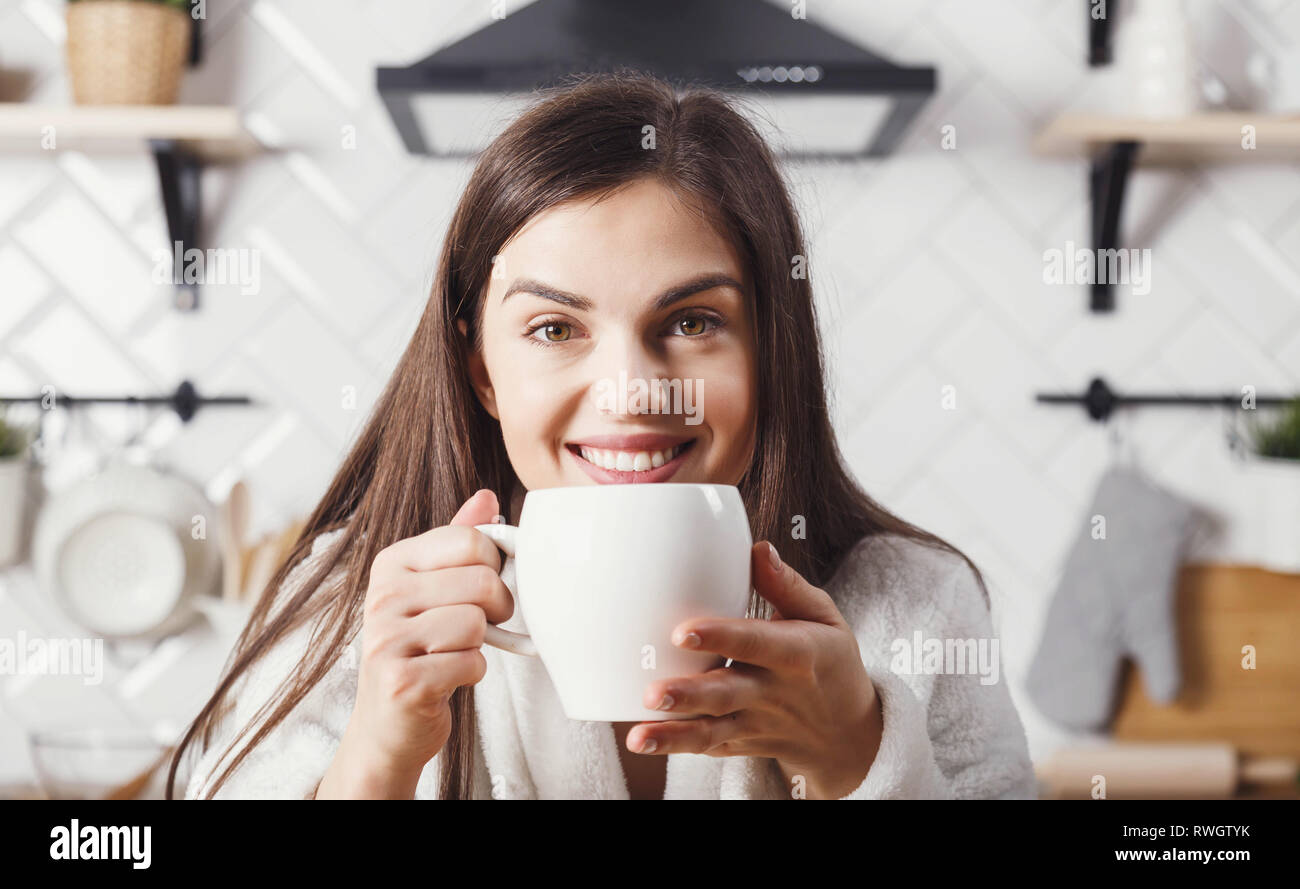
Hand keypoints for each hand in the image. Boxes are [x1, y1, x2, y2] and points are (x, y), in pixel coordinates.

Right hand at [316, 489, 513, 798]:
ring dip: (480, 645)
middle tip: (477, 627)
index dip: (494, 566)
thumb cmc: (418, 651)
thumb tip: (487, 497)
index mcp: (391, 563)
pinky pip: (472, 662)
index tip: (481, 588)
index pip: (470, 540)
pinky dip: (472, 674)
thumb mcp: (432, 589)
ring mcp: (386, 640)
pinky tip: (447, 677)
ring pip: (477, 623)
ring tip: (453, 652)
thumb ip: (458, 542)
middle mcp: (382, 597)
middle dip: (495, 608)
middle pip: (482, 581)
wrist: (387, 727)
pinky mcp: (403, 682)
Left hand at [626, 540, 883, 799]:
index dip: (720, 637)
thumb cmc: (829, 660)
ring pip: (712, 731)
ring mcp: (755, 723)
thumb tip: (758, 550)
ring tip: (638, 736)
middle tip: (652, 693)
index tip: (682, 631)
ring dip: (674, 735)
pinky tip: (644, 741)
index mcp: (796, 654)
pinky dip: (677, 746)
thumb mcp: (825, 619)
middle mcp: (774, 693)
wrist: (847, 734)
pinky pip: (708, 747)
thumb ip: (788, 587)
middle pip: (727, 695)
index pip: (755, 643)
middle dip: (689, 695)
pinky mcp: (741, 744)